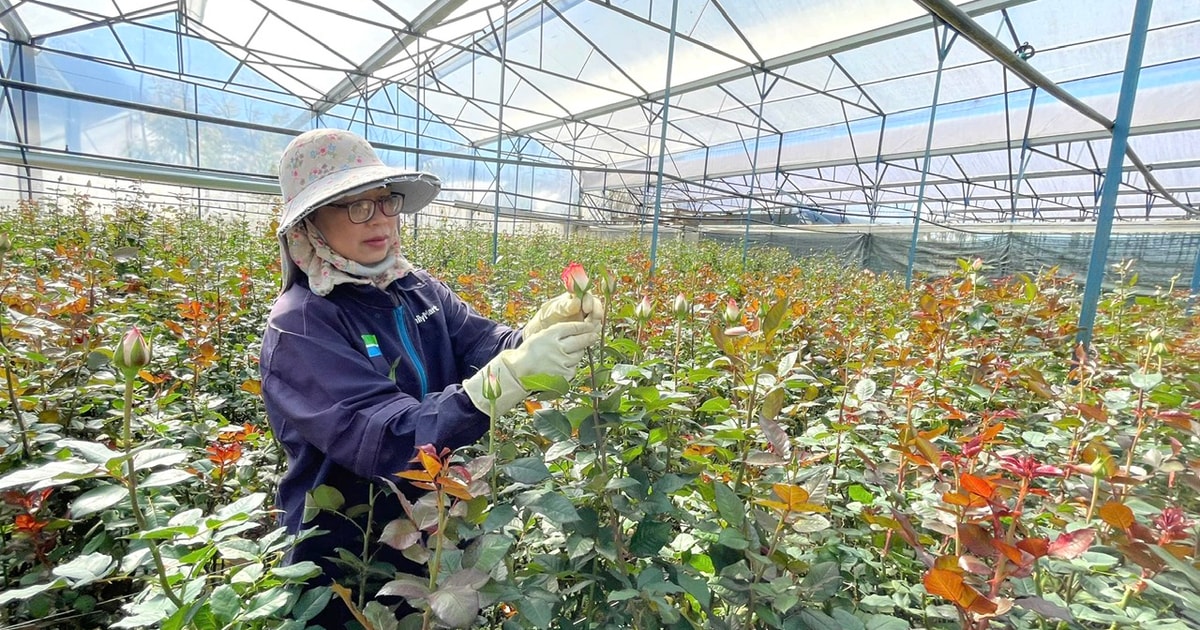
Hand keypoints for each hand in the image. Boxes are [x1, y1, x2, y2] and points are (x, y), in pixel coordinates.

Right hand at [463, 320, 599, 414]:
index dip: (583, 327)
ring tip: (575, 350)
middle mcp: (557, 348)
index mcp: (550, 335)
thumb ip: (558, 332)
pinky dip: (571, 365)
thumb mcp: (541, 335)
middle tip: (594, 335)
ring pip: (579, 355)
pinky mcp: (564, 375)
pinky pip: (573, 367)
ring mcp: (562, 362)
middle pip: (580, 341)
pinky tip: (565, 363)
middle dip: (589, 337)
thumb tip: (579, 330)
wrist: (519, 371)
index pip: (572, 328)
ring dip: (579, 351)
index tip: (590, 325)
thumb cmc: (530, 352)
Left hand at [523, 293, 604, 337]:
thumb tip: (577, 301)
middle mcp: (584, 304)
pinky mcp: (587, 327)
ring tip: (589, 330)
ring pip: (597, 317)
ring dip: (595, 323)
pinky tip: (588, 336)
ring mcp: (587, 316)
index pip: (587, 294)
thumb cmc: (548, 315)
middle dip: (596, 312)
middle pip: (596, 305)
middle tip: (592, 321)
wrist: (545, 330)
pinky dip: (593, 332)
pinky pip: (594, 329)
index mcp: (576, 295)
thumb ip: (565, 306)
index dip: (589, 301)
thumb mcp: (554, 310)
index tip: (586, 309)